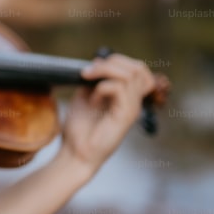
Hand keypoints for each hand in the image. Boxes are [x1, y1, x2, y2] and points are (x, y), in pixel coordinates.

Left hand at [60, 53, 155, 174]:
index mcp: (127, 97)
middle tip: (89, 72)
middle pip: (138, 68)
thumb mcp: (85, 96)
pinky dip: (102, 88)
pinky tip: (92, 100)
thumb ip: (95, 79)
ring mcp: (132, 110)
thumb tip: (98, 61)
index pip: (138, 69)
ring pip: (130, 75)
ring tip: (87, 81)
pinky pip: (120, 89)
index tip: (93, 67)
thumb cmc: (79, 128)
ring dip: (104, 72)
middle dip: (112, 62)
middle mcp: (134, 102)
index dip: (117, 61)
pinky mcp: (125, 117)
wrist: (75, 153)